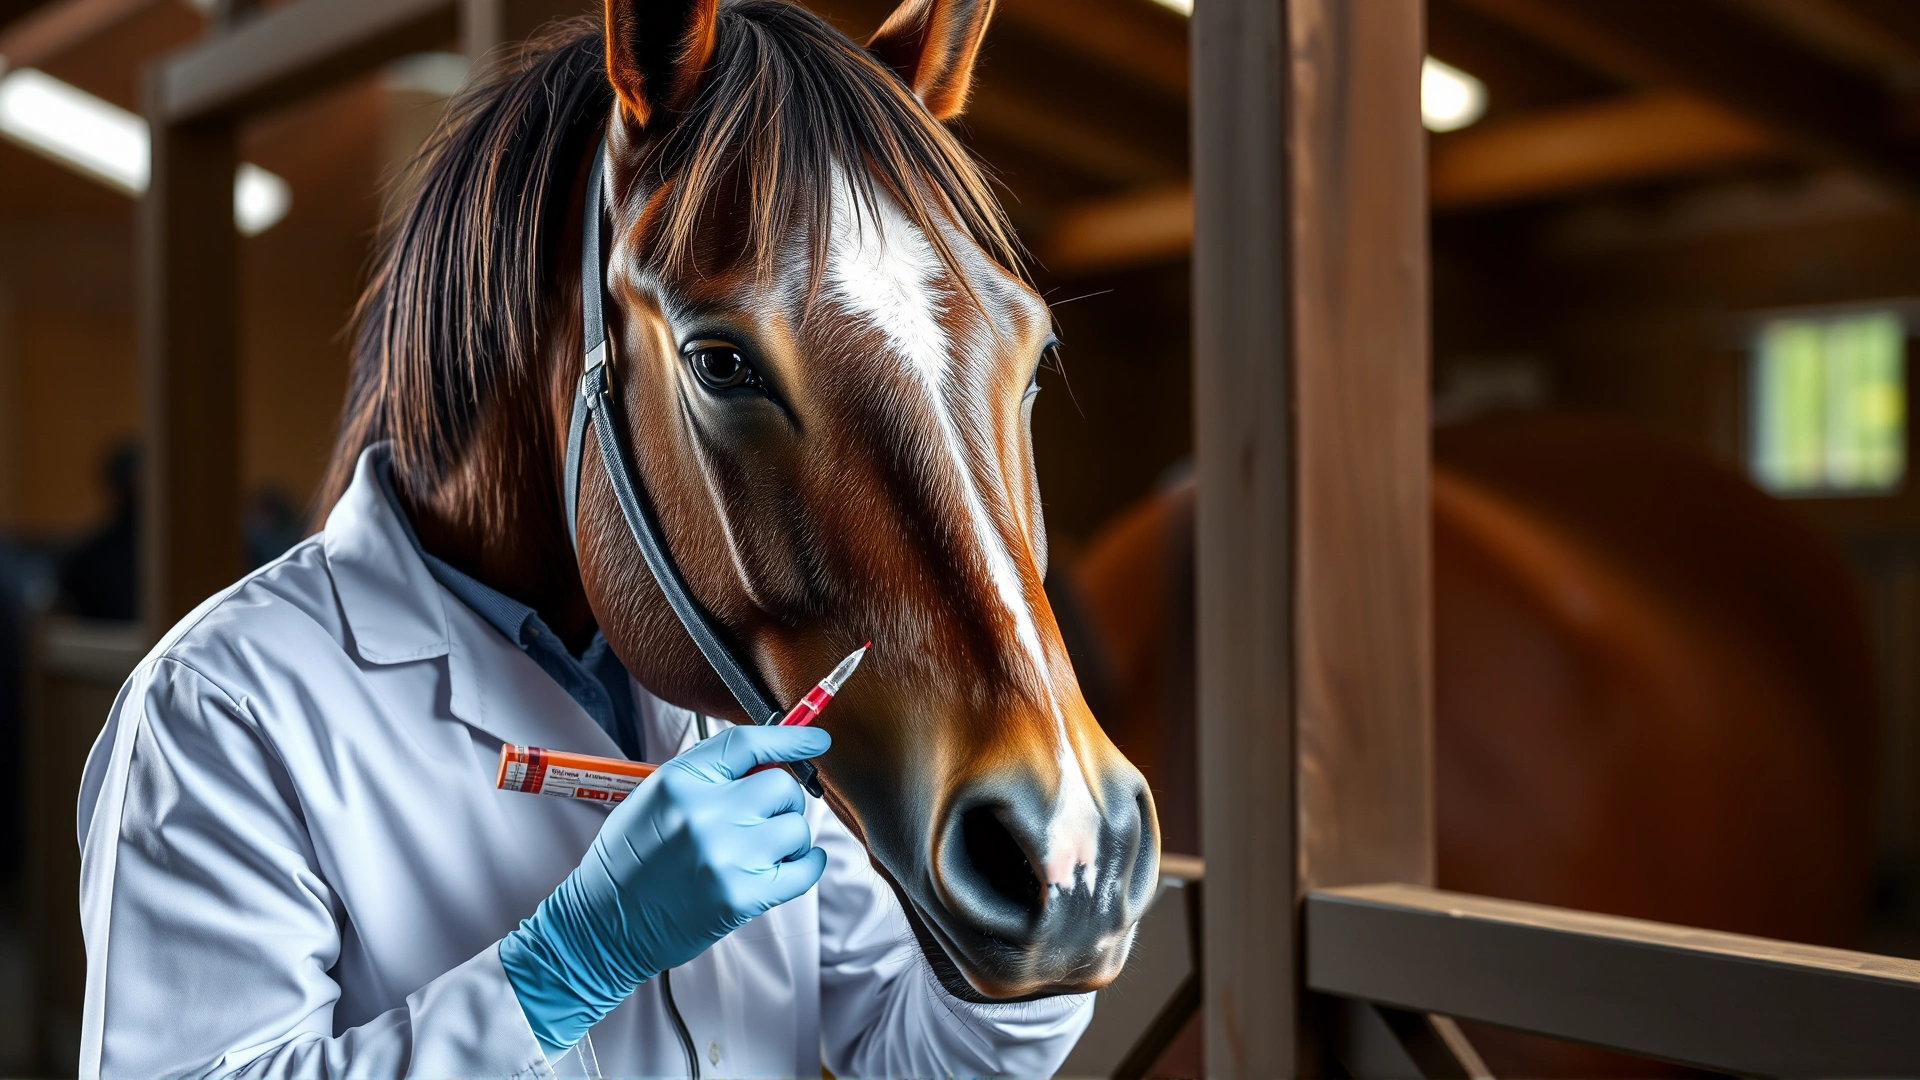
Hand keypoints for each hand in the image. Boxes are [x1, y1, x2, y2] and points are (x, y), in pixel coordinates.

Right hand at [498, 724, 829, 1053]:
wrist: (604, 926)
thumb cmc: (630, 861)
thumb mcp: (654, 799)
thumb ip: (708, 776)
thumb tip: (770, 758)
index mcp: (677, 783)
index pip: (747, 743)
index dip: (791, 737)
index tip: (816, 739)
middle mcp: (702, 815)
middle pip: (781, 785)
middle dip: (783, 799)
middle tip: (765, 816)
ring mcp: (724, 857)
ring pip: (796, 827)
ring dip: (790, 837)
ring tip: (762, 850)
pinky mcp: (741, 897)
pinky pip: (804, 870)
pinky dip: (807, 865)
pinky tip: (791, 866)